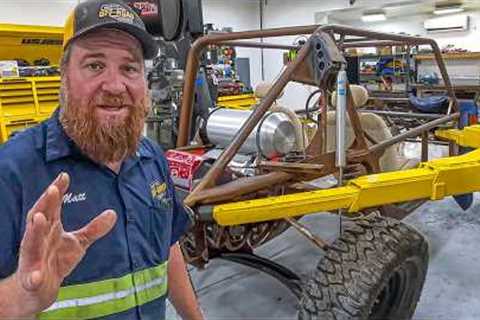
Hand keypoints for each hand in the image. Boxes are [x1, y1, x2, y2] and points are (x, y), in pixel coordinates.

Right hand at [14, 172, 116, 315]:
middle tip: (52, 189)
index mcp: (49, 228)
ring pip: (31, 243)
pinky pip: (31, 278)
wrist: (39, 289)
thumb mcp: (78, 242)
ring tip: (39, 218)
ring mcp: (33, 258)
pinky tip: (36, 275)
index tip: (64, 175)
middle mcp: (38, 239)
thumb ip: (94, 228)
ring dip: (34, 231)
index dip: (57, 190)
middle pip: (39, 218)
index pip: (52, 206)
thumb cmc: (56, 260)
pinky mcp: (31, 279)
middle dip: (45, 204)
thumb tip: (113, 212)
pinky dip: (33, 276)